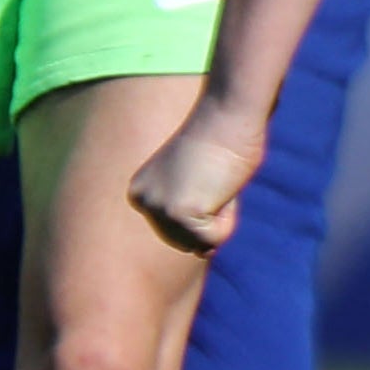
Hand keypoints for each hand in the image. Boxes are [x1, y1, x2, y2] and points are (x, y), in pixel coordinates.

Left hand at [127, 100, 262, 256]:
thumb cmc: (222, 141)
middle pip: (187, 240)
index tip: (204, 173)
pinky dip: (228, 218)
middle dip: (211, 214)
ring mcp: (159, 208)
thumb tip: (202, 254)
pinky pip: (215, 239)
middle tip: (214, 176)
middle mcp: (142, 201)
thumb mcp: (193, 178)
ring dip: (220, 217)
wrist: (228, 114)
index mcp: (140, 192)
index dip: (204, 204)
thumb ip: (190, 210)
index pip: (177, 228)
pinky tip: (222, 186)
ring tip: (218, 180)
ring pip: (202, 243)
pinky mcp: (180, 213)